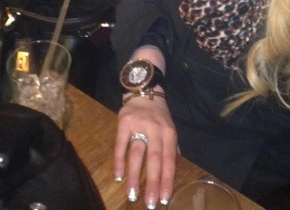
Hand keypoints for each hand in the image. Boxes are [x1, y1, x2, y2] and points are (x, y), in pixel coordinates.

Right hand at [115, 87, 177, 206]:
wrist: (144, 90)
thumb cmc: (158, 115)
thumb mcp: (169, 128)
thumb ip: (170, 148)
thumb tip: (171, 174)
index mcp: (170, 132)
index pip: (169, 159)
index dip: (167, 179)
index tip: (163, 199)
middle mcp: (156, 129)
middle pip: (155, 159)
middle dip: (152, 182)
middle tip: (149, 203)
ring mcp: (140, 125)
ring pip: (137, 153)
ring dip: (134, 176)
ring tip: (132, 195)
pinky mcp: (124, 122)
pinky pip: (121, 144)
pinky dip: (119, 160)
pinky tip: (118, 176)